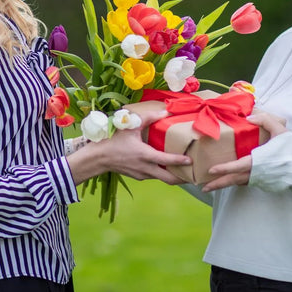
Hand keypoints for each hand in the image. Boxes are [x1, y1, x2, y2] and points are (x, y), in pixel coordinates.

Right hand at [68, 109, 191, 185]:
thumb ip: (149, 118)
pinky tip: (165, 167)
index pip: (167, 161)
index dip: (180, 162)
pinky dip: (162, 174)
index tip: (191, 161)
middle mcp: (145, 168)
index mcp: (145, 156)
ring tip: (183, 170)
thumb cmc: (113, 141)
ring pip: (161, 179)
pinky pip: (153, 176)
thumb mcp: (131, 126)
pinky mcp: (137, 176)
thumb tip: (165, 112)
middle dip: (182, 179)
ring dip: (172, 176)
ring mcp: (141, 174)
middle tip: (193, 174)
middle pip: (169, 179)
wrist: (98, 158)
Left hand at [201, 111, 286, 191]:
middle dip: (217, 184)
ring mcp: (261, 181)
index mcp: (259, 162)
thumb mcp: (281, 131)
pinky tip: (233, 179)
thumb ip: (265, 120)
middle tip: (203, 188)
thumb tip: (249, 117)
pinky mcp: (266, 184)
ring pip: (239, 183)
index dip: (224, 169)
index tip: (211, 170)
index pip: (237, 167)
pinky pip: (247, 183)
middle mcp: (258, 174)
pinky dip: (237, 182)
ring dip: (225, 184)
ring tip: (212, 185)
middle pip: (233, 180)